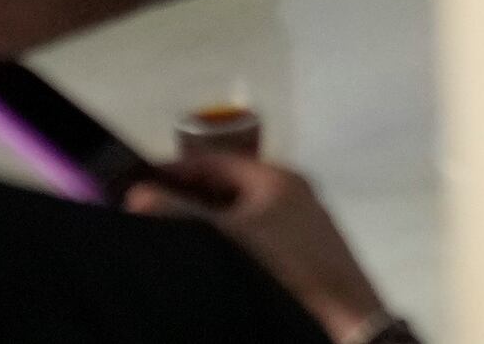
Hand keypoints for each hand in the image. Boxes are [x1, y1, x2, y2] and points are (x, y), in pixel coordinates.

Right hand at [134, 148, 392, 343]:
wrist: (346, 320)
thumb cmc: (286, 268)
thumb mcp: (229, 240)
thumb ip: (182, 215)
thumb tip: (137, 195)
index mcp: (277, 177)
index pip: (215, 162)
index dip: (175, 171)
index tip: (140, 184)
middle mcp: (293, 193)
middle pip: (228, 189)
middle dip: (189, 201)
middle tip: (150, 216)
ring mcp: (304, 226)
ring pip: (243, 217)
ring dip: (211, 227)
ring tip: (175, 242)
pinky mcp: (307, 256)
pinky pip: (259, 240)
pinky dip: (233, 247)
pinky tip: (214, 266)